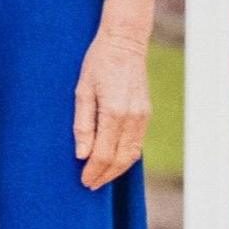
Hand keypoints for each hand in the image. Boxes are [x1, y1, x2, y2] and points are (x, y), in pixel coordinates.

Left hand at [73, 0, 155, 189]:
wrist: (125, 43)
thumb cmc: (98, 63)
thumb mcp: (82, 90)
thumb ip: (83, 125)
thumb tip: (82, 154)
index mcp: (114, 113)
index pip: (104, 154)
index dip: (94, 171)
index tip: (83, 181)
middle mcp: (133, 118)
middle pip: (121, 160)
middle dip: (105, 175)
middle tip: (90, 185)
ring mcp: (143, 117)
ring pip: (132, 154)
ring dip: (117, 170)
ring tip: (101, 178)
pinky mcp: (146, 114)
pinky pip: (137, 143)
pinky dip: (126, 157)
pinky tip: (114, 161)